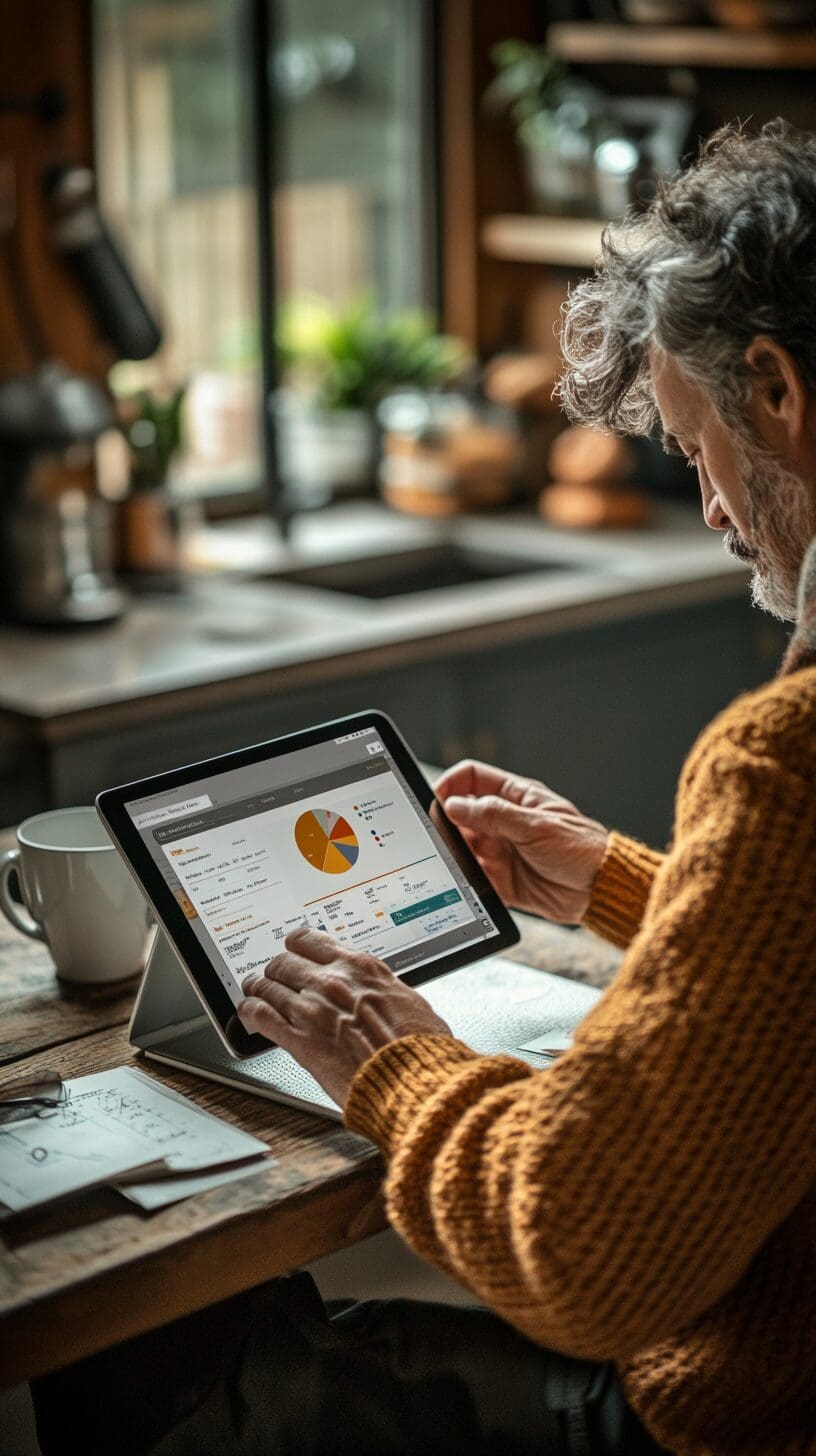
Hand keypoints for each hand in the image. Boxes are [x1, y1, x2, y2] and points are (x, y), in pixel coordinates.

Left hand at [237, 927, 451, 1107]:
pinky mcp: (300, 1042)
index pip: (312, 940)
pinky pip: (261, 1016)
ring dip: (258, 988)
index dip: (297, 946)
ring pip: (267, 985)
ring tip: (254, 992)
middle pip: (284, 962)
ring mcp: (312, 1010)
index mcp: (360, 968)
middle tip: (273, 975)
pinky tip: (247, 1015)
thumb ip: (381, 991)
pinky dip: (249, 1013)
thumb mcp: (408, 1001)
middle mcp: (332, 982)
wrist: (414, 1078)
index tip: (294, 950)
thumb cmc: (419, 1045)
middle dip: (276, 969)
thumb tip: (379, 995)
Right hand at [435, 759, 608, 922]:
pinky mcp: (500, 880)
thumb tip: (454, 805)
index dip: (450, 784)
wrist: (600, 892)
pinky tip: (468, 882)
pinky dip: (466, 881)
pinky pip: (473, 878)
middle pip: (460, 815)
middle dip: (446, 824)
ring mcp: (500, 851)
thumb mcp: (536, 826)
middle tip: (438, 835)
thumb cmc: (582, 849)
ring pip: (462, 848)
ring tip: (455, 860)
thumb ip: (493, 815)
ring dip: (455, 854)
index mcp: (515, 798)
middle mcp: (504, 823)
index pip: (472, 779)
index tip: (435, 799)